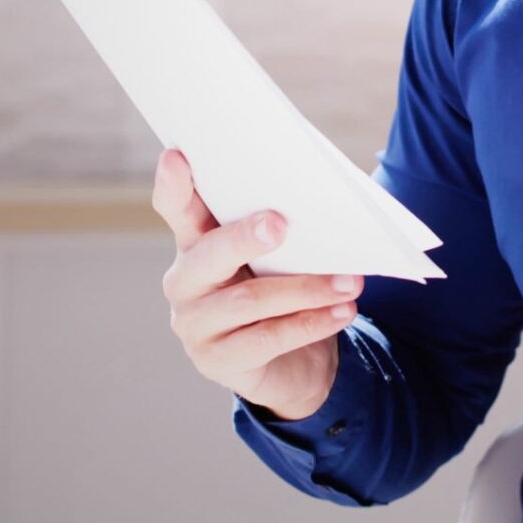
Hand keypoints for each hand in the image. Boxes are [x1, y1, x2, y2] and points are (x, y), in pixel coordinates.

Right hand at [152, 147, 354, 420]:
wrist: (292, 366)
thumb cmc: (284, 291)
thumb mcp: (278, 257)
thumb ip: (279, 229)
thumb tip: (321, 200)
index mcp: (195, 243)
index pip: (176, 208)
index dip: (172, 185)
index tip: (176, 156)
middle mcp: (185, 282)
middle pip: (210, 254)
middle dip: (244, 236)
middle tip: (280, 223)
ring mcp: (195, 326)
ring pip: (249, 300)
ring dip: (306, 289)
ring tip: (350, 282)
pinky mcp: (217, 362)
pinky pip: (268, 339)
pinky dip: (311, 324)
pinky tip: (343, 312)